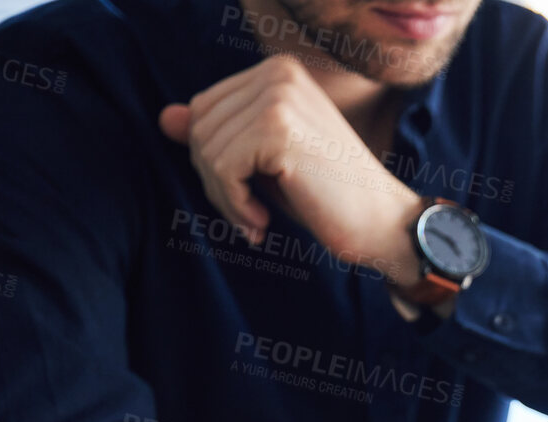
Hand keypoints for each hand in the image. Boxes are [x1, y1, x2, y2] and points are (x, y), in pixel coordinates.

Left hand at [158, 56, 421, 281]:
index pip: (205, 108)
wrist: (381, 222)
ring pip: (206, 149)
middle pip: (200, 127)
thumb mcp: (265, 162)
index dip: (213, 160)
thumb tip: (165, 118)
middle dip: (215, 181)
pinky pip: (221, 168)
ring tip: (256, 221)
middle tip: (248, 214)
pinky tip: (261, 223)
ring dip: (224, 198)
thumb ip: (220, 134)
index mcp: (278, 72)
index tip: (244, 195)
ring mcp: (279, 98)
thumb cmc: (328, 196)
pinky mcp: (277, 130)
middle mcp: (278, 74)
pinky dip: (233, 205)